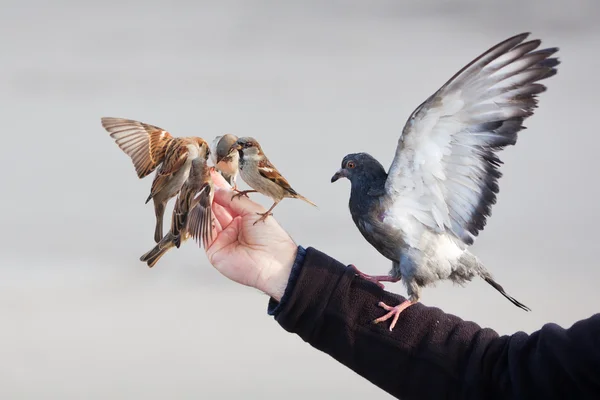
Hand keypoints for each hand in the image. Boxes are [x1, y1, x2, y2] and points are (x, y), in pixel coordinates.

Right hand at [206, 170, 297, 300]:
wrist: (274, 263)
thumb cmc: (271, 237)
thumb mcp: (254, 211)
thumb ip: (234, 200)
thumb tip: (217, 188)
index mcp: (243, 218)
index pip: (227, 200)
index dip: (219, 187)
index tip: (210, 173)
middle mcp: (230, 227)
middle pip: (215, 207)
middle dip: (208, 193)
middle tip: (201, 179)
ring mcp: (221, 238)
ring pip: (207, 218)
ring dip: (203, 204)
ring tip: (199, 188)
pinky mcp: (213, 249)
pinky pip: (204, 231)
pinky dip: (202, 218)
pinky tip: (200, 205)